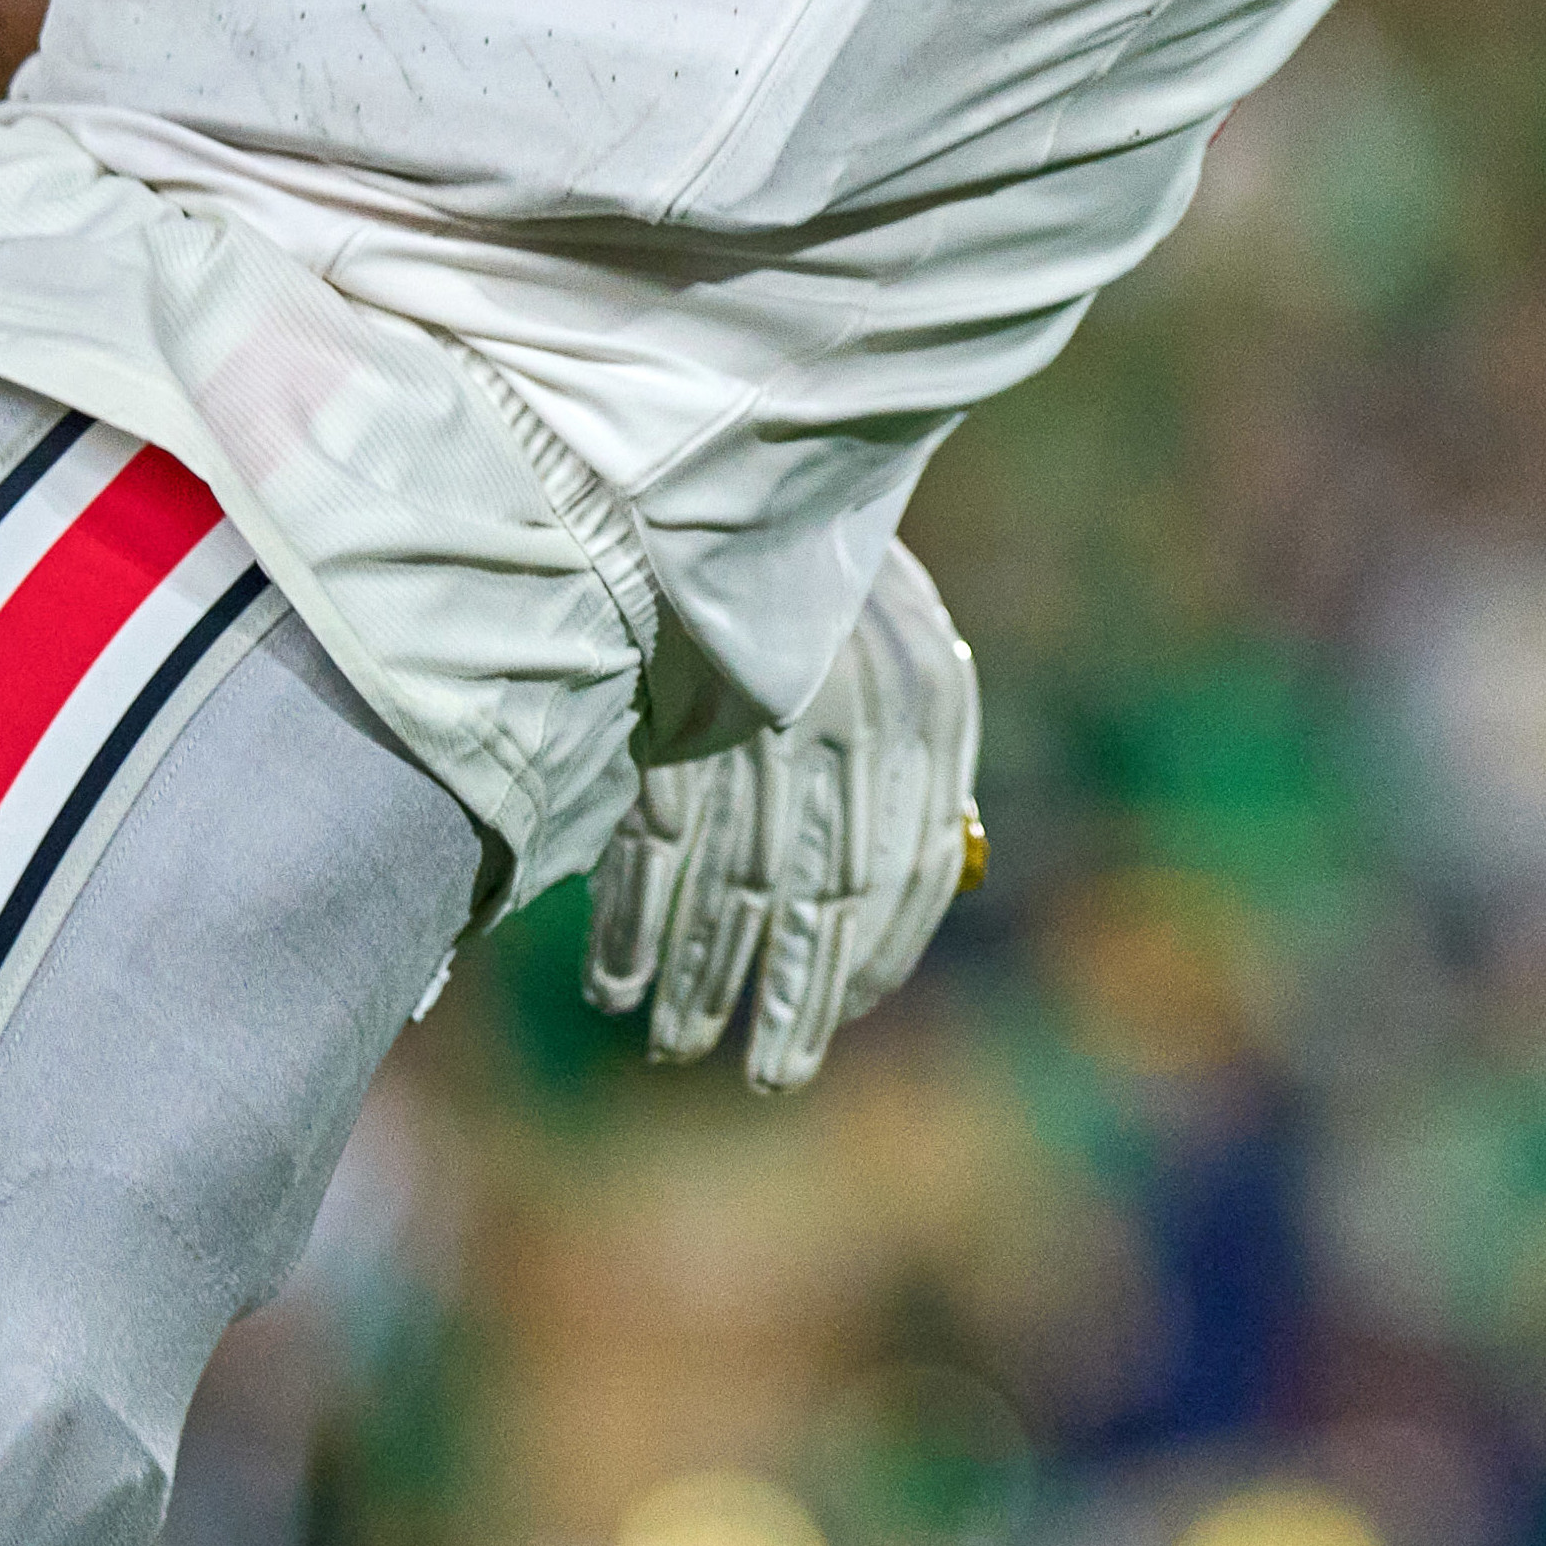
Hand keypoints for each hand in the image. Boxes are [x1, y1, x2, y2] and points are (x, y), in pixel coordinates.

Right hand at [583, 542, 983, 1093]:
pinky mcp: (672, 719)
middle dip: (789, 1004)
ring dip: (699, 982)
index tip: (840, 1016)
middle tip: (770, 1080)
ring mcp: (754, 728)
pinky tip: (619, 984)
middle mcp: (848, 732)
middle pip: (816, 905)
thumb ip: (926, 772)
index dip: (868, 959)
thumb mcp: (918, 657)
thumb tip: (922, 891)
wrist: (763, 465)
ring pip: (728, 892)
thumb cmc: (842, 576)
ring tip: (678, 1047)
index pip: (901, 875)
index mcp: (924, 715)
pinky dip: (633, 924)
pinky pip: (652, 848)